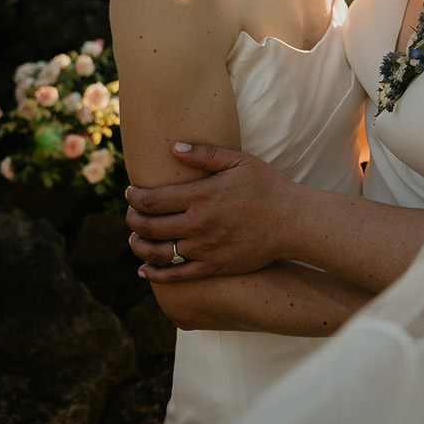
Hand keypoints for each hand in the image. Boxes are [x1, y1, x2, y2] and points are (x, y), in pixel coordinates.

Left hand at [126, 142, 300, 281]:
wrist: (293, 222)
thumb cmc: (269, 186)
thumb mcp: (240, 161)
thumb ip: (205, 154)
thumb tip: (174, 148)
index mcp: (201, 196)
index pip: (152, 200)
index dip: (134, 197)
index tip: (130, 192)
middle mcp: (197, 225)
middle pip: (148, 226)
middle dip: (132, 219)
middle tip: (130, 212)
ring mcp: (204, 249)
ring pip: (157, 253)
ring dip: (138, 246)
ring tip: (135, 238)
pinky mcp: (213, 267)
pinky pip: (176, 276)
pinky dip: (155, 274)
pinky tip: (145, 270)